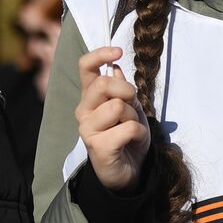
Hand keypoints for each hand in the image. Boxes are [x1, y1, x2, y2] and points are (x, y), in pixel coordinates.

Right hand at [75, 47, 150, 192]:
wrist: (130, 171)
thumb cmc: (129, 137)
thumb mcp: (131, 108)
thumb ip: (122, 88)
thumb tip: (115, 67)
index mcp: (90, 97)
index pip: (86, 67)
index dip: (101, 54)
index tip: (118, 51)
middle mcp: (83, 110)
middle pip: (105, 84)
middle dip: (128, 91)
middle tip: (134, 107)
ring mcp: (87, 129)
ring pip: (118, 106)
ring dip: (134, 116)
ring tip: (132, 129)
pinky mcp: (97, 146)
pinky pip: (128, 128)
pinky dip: (139, 133)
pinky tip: (133, 142)